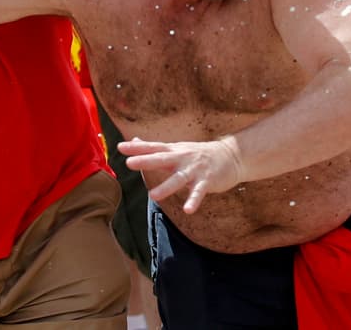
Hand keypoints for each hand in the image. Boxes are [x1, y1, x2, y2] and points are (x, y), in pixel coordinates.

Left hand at [120, 137, 244, 213]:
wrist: (231, 155)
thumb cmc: (198, 154)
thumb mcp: (176, 148)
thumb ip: (155, 148)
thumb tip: (135, 140)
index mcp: (173, 151)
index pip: (152, 147)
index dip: (136, 147)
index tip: (120, 147)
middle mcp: (182, 158)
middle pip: (161, 159)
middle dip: (146, 160)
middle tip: (129, 163)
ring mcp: (194, 169)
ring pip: (178, 178)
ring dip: (166, 187)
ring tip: (153, 196)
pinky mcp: (206, 180)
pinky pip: (199, 192)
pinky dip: (193, 200)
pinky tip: (188, 209)